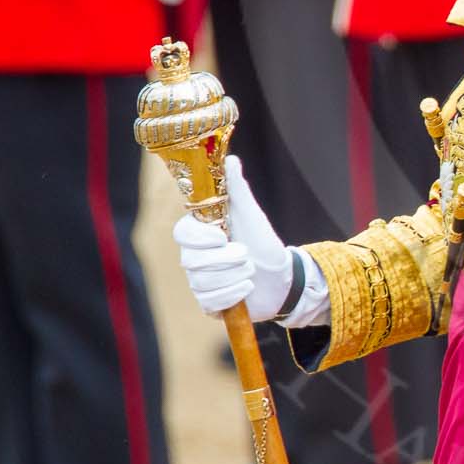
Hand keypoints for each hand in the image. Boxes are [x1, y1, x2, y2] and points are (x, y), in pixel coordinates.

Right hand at [173, 155, 294, 320]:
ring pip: (203, 282)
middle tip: (246, 255)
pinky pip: (210, 302)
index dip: (200, 238)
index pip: (181, 233)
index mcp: (201, 234)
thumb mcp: (252, 215)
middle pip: (191, 261)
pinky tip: (247, 289)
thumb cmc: (263, 243)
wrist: (282, 278)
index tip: (223, 237)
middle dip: (226, 260)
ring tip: (251, 271)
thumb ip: (238, 190)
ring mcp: (199, 282)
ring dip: (236, 277)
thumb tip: (230, 159)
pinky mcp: (209, 304)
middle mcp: (194, 258)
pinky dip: (234, 295)